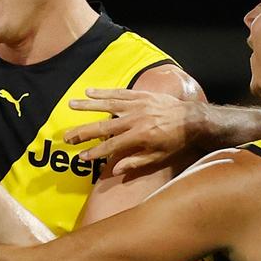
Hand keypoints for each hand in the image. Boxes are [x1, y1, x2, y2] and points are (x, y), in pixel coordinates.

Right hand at [64, 88, 203, 175]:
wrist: (194, 120)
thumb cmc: (177, 141)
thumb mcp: (160, 157)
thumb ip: (137, 162)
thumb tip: (116, 169)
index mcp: (140, 137)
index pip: (111, 146)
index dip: (95, 152)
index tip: (81, 156)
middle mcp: (135, 120)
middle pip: (104, 126)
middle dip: (83, 131)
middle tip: (67, 136)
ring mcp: (137, 105)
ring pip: (108, 105)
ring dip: (88, 105)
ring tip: (71, 105)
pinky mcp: (141, 95)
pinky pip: (120, 92)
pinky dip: (104, 92)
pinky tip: (90, 91)